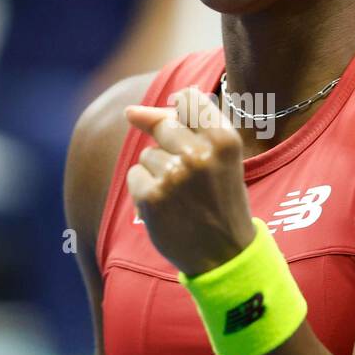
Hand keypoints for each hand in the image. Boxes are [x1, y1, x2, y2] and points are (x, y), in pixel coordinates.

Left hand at [124, 85, 256, 276]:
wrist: (224, 255)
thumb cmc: (220, 199)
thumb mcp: (217, 157)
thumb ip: (179, 125)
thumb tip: (129, 112)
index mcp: (225, 140)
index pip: (190, 99)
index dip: (184, 114)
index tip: (192, 136)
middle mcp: (200, 154)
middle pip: (164, 125)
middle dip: (170, 147)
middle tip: (192, 177)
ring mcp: (174, 176)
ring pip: (148, 153)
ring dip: (159, 171)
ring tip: (183, 196)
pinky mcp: (152, 196)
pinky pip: (135, 174)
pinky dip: (146, 189)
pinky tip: (168, 206)